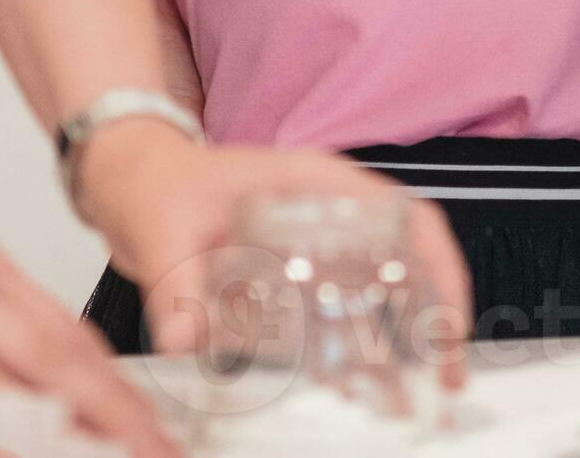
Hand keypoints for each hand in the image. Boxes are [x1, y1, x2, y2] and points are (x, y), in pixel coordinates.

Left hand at [73, 123, 470, 391]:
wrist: (129, 184)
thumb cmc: (155, 187)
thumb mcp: (164, 232)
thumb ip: (176, 287)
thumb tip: (185, 341)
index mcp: (318, 184)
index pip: (407, 216)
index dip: (442, 266)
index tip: (450, 322)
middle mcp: (330, 210)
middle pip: (410, 255)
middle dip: (438, 313)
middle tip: (447, 374)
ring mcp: (316, 240)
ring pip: (382, 284)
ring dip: (403, 335)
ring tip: (414, 394)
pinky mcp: (295, 271)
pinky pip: (341, 306)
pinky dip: (357, 345)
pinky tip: (354, 388)